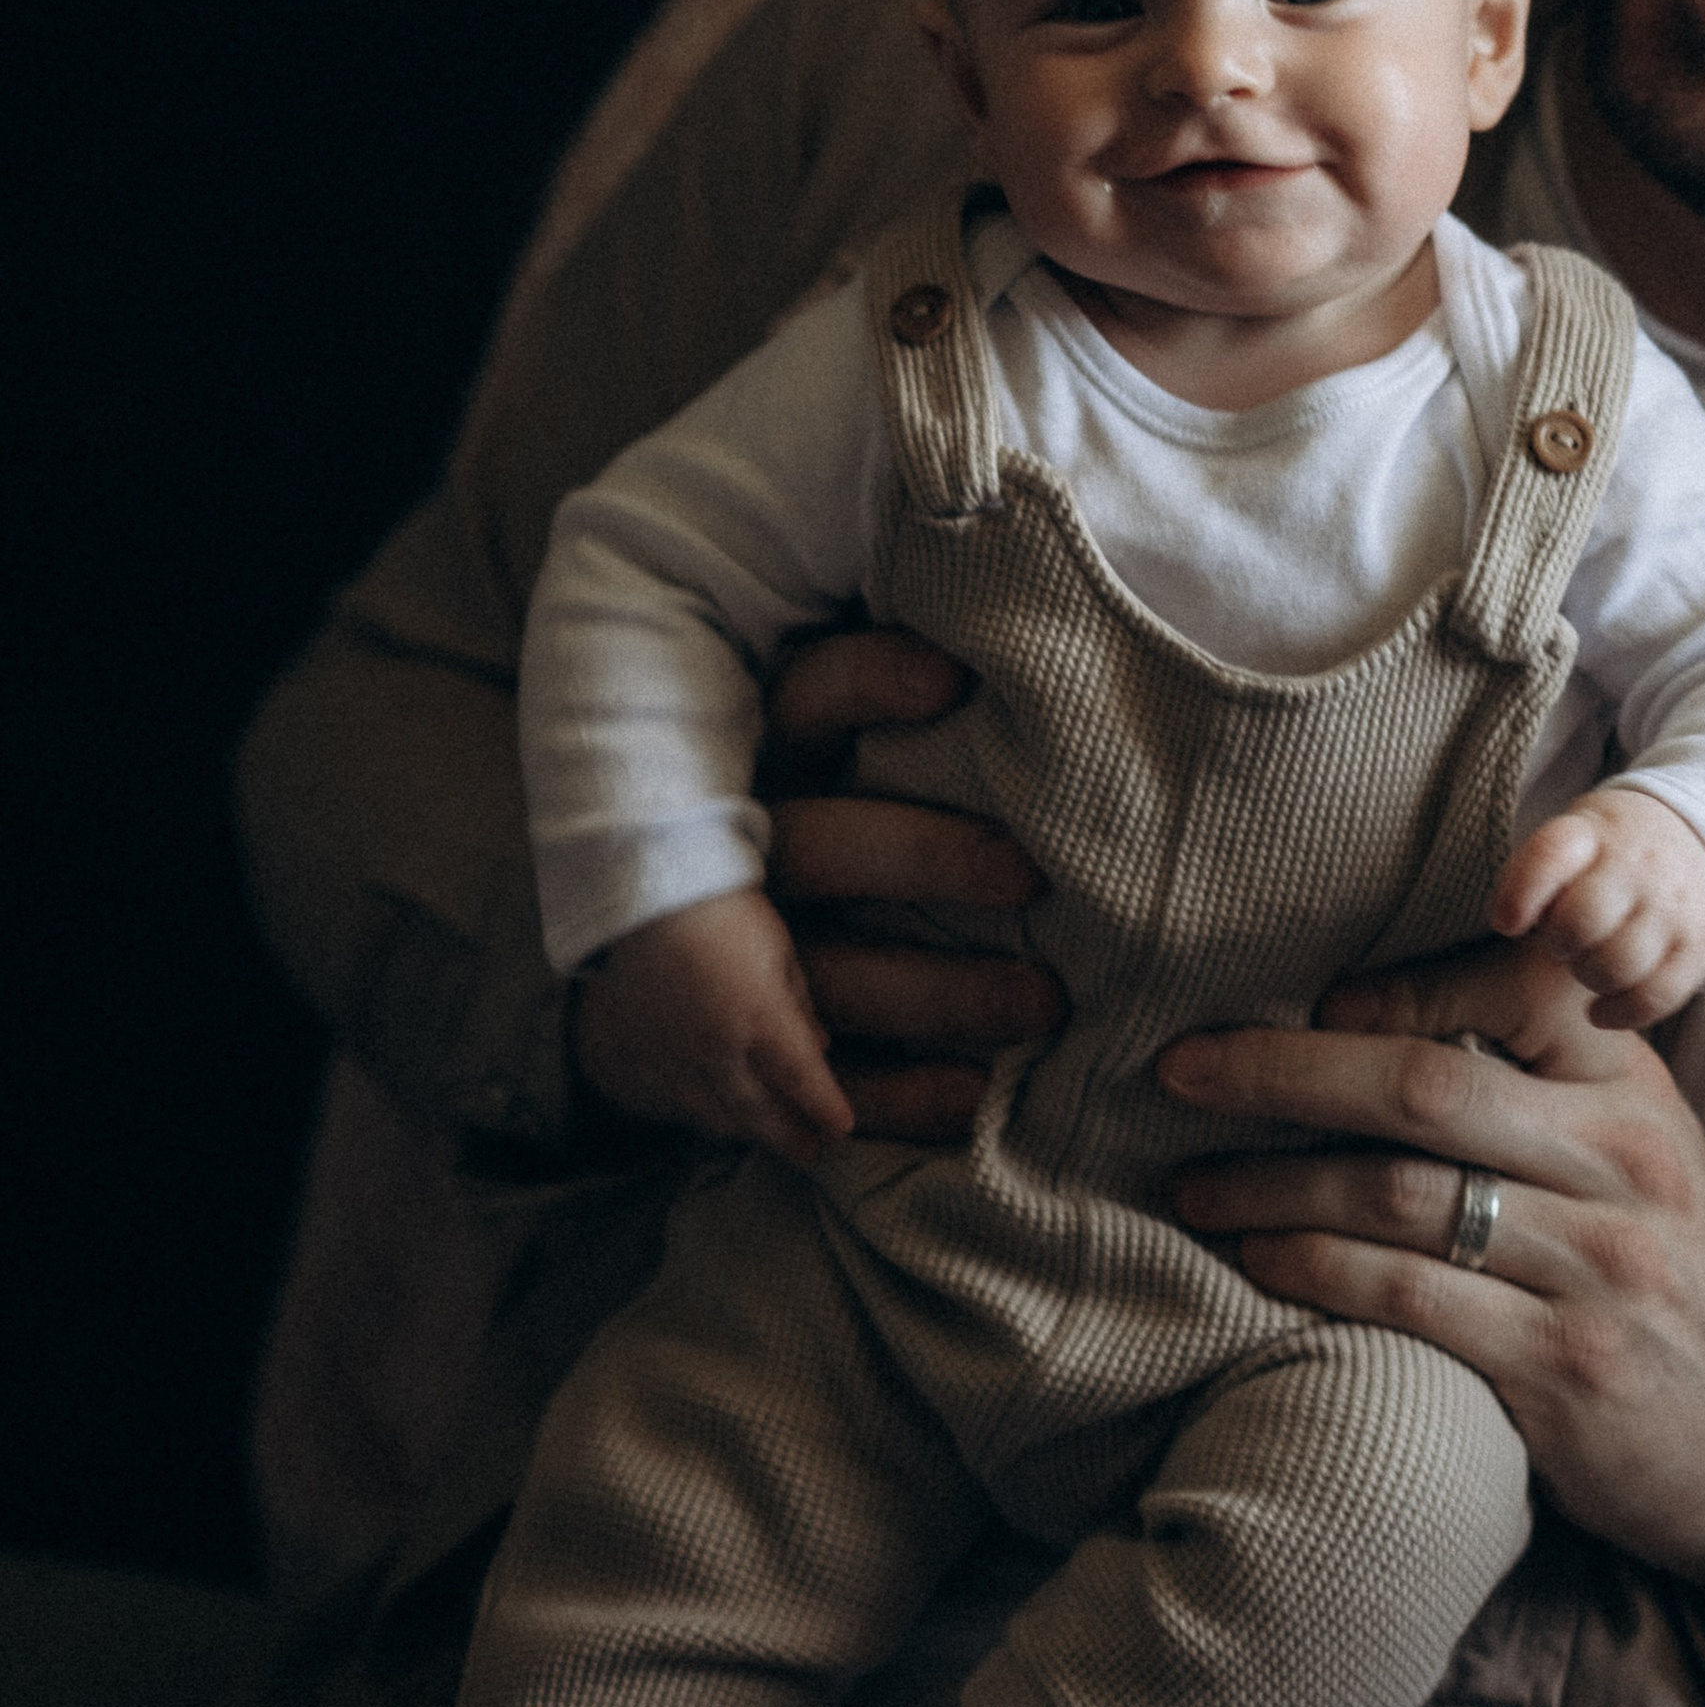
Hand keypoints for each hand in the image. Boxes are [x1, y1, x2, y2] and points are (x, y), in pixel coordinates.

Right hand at [573, 888, 854, 1165]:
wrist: (641, 896)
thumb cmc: (721, 910)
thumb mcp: (777, 948)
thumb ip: (799, 1004)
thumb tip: (821, 1048)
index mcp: (757, 1016)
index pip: (801, 1079)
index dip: (824, 1108)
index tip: (842, 1128)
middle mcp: (714, 1048)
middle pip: (759, 1112)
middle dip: (790, 1137)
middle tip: (812, 1151)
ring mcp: (669, 1060)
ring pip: (713, 1118)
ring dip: (746, 1133)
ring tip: (769, 1136)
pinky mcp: (633, 1062)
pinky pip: (668, 1108)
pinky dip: (696, 1117)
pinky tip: (713, 1117)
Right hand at [770, 627, 1068, 1128]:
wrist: (657, 970)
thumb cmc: (821, 807)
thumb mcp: (838, 733)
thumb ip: (919, 695)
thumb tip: (1041, 607)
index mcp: (770, 751)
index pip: (809, 697)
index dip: (870, 682)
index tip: (953, 678)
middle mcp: (750, 850)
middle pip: (824, 847)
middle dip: (927, 858)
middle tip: (1032, 873)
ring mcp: (747, 959)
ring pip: (833, 974)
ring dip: (940, 992)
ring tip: (1044, 1003)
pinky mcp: (756, 1054)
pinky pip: (824, 1084)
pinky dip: (900, 1098)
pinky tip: (978, 1100)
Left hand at [1160, 935, 1704, 1591]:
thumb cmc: (1653, 1264)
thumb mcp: (1630, 1143)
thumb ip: (1534, 1072)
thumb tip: (1357, 1003)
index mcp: (1633, 1084)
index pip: (1517, 986)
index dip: (1397, 984)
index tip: (1304, 994)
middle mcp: (1623, 1161)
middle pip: (1429, 1087)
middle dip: (1284, 1070)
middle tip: (1181, 1069)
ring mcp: (1597, 1268)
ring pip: (1401, 1196)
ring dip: (1273, 1184)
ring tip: (1193, 1185)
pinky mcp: (1562, 1367)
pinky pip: (1406, 1299)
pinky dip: (1313, 1271)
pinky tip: (1256, 1261)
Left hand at [1488, 783, 1704, 1026]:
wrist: (1701, 840)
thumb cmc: (1610, 853)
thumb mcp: (1573, 837)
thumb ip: (1536, 873)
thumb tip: (1509, 923)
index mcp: (1593, 831)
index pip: (1551, 854)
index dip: (1520, 893)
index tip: (1506, 923)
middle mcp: (1637, 864)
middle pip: (1580, 922)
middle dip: (1559, 944)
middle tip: (1565, 942)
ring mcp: (1673, 905)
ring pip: (1616, 966)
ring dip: (1589, 977)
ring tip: (1589, 965)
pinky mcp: (1701, 945)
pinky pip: (1655, 996)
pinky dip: (1620, 1013)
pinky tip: (1599, 1011)